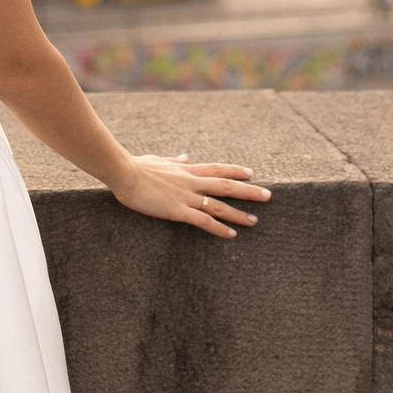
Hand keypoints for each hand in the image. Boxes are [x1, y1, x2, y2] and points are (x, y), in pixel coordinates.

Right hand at [108, 152, 268, 237]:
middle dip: (249, 191)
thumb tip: (185, 157)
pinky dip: (219, 228)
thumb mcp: (158, 160)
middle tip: (268, 195)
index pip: (217, 169)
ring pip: (220, 205)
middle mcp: (192, 182)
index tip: (251, 173)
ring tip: (255, 221)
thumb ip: (174, 161)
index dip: (235, 171)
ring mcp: (187, 196)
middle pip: (227, 186)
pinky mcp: (178, 211)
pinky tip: (231, 235)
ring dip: (239, 214)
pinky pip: (203, 221)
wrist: (124, 172)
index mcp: (187, 171)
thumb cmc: (136, 167)